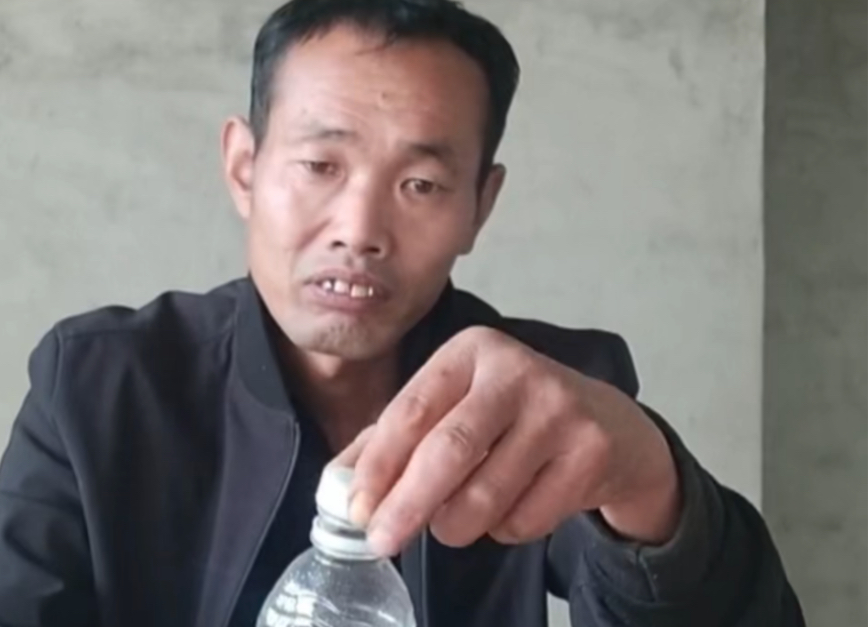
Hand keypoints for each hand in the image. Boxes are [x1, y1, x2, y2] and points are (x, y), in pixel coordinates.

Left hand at [336, 326, 680, 556]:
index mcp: (471, 350)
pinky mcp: (591, 452)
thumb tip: (339, 484)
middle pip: (448, 450)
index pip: (411, 410)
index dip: (379, 465)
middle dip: (407, 505)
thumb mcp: (453, 407)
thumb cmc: (511, 417)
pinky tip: (513, 506)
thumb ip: (394, 438)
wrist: (609, 427)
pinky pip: (525, 518)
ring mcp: (560, 409)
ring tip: (451, 523)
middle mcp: (517, 370)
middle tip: (382, 542)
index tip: (357, 508)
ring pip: (486, 494)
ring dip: (455, 525)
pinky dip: (504, 530)